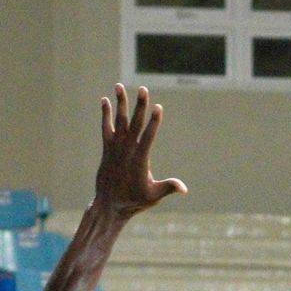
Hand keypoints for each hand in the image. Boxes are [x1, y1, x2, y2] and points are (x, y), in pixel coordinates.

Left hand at [95, 85, 188, 218]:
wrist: (109, 204)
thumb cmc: (134, 201)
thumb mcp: (153, 196)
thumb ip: (168, 188)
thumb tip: (184, 188)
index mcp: (140, 159)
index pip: (148, 136)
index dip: (154, 122)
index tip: (158, 107)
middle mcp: (126, 150)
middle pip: (135, 123)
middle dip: (140, 106)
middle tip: (143, 89)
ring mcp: (115, 148)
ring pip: (119, 121)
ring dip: (120, 103)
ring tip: (119, 86)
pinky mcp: (107, 148)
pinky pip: (106, 127)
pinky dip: (106, 114)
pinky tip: (105, 100)